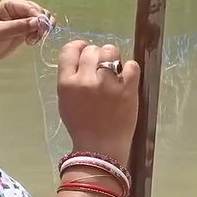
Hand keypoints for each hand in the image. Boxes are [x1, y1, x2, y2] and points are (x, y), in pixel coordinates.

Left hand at [0, 0, 52, 86]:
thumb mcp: (1, 32)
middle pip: (40, 11)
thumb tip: (39, 22)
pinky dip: (41, 34)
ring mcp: (25, 16)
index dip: (39, 18)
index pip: (30, 7)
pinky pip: (41, 27)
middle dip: (42, 25)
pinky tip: (30, 41)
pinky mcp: (28, 26)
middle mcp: (20, 7)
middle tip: (36, 38)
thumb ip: (19, 26)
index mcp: (11, 3)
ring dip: (43, 30)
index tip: (42, 31)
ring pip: (44, 19)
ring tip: (32, 40)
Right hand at [55, 40, 139, 165]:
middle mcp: (85, 80)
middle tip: (101, 68)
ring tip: (114, 70)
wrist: (100, 148)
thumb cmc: (81, 125)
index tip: (84, 51)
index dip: (78, 47)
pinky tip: (126, 79)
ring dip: (113, 58)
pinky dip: (130, 70)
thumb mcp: (65, 101)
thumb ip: (70, 79)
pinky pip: (131, 65)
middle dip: (96, 56)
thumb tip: (82, 58)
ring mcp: (107, 84)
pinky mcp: (127, 89)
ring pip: (110, 52)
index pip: (69, 50)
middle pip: (91, 50)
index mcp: (66, 83)